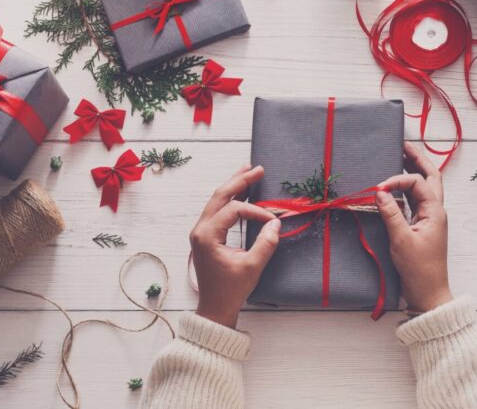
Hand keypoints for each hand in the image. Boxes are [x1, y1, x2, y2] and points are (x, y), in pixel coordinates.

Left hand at [189, 165, 280, 327]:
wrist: (215, 308)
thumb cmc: (231, 290)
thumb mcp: (252, 267)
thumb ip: (265, 243)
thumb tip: (276, 223)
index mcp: (207, 235)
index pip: (233, 210)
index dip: (255, 210)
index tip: (273, 220)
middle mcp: (200, 229)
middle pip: (220, 195)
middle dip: (239, 180)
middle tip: (258, 169)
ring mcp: (201, 231)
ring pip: (217, 200)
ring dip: (233, 185)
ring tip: (248, 171)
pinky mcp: (206, 235)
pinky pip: (217, 210)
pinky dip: (230, 198)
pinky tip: (241, 191)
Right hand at [375, 142, 452, 312]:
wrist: (428, 294)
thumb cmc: (419, 270)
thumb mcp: (401, 240)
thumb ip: (391, 213)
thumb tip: (380, 191)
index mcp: (435, 211)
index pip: (417, 183)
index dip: (398, 180)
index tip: (378, 188)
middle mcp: (435, 211)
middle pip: (430, 177)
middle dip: (417, 160)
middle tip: (403, 145)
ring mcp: (430, 218)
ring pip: (425, 188)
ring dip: (413, 172)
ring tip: (400, 157)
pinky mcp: (421, 227)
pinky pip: (416, 202)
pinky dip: (407, 190)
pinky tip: (395, 187)